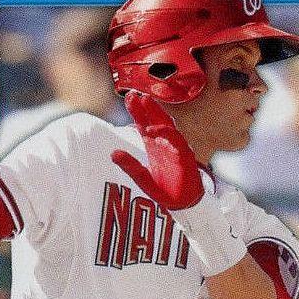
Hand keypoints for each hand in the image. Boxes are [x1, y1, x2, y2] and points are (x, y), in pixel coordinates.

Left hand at [111, 92, 203, 210]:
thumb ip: (130, 166)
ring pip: (168, 128)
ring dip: (158, 115)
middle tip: (136, 94)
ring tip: (147, 104)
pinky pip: (179, 145)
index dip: (137, 110)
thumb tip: (113, 153)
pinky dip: (170, 138)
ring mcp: (176, 149)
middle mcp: (165, 144)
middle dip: (147, 107)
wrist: (182, 203)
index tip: (129, 97)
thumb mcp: (142, 178)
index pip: (144, 123)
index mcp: (153, 145)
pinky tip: (159, 133)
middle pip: (156, 120)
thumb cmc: (165, 189)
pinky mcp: (186, 159)